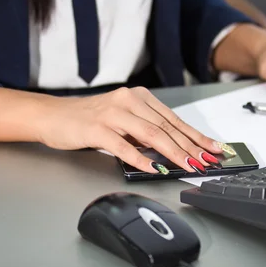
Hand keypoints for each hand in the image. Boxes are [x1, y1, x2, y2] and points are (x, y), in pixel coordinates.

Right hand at [36, 87, 233, 174]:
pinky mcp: (97, 128)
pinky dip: (140, 158)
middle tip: (207, 161)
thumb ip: (144, 131)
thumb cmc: (88, 120)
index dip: (195, 135)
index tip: (212, 148)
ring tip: (188, 166)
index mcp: (138, 97)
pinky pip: (123, 146)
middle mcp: (128, 101)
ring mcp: (113, 114)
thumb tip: (173, 150)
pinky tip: (153, 169)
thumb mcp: (122, 120)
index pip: (173, 119)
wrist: (53, 116)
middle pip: (166, 127)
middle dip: (190, 146)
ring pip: (150, 134)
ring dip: (172, 153)